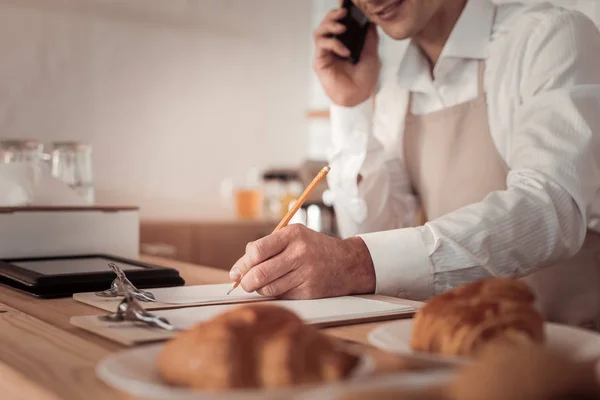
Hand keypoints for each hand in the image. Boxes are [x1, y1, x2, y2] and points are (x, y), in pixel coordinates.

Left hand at [229, 224, 375, 298]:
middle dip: (246, 282)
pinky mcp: (310, 291)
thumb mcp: (295, 237)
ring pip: (269, 288)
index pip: (257, 251)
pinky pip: (282, 296)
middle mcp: (299, 253)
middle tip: (244, 284)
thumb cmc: (315, 248)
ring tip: (262, 284)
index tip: (236, 272)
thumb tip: (239, 267)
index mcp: (293, 235)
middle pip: (260, 273)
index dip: (242, 264)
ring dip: (260, 289)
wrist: (349, 263)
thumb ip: (268, 247)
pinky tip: (280, 287)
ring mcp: (306, 273)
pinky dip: (276, 294)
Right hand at [313, 7, 380, 106]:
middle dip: (333, 15)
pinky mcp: (320, 62)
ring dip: (330, 26)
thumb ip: (369, 38)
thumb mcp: (372, 54)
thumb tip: (369, 22)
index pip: (338, 23)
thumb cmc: (365, 79)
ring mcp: (325, 54)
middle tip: (343, 13)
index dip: (339, 13)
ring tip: (342, 28)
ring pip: (319, 32)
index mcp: (344, 43)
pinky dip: (333, 44)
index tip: (346, 5)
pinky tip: (344, 51)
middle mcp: (333, 46)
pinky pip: (322, 45)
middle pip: (326, 24)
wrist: (359, 96)